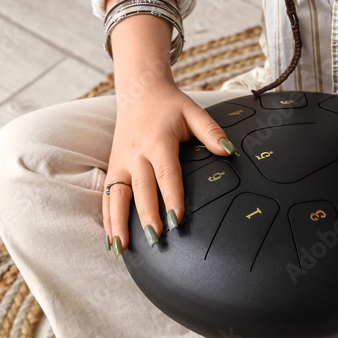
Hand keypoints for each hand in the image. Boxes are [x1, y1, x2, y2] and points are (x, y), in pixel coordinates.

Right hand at [103, 82, 237, 252]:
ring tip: (122, 247)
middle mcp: (135, 153)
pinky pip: (107, 195)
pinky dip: (107, 218)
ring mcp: (121, 161)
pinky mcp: (113, 166)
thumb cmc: (170, 105)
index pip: (166, 174)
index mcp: (158, 141)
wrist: (138, 89)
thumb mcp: (193, 112)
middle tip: (154, 239)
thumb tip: (230, 151)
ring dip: (118, 222)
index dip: (171, 197)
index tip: (176, 220)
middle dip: (146, 215)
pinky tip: (111, 238)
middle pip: (141, 189)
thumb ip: (211, 132)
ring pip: (116, 195)